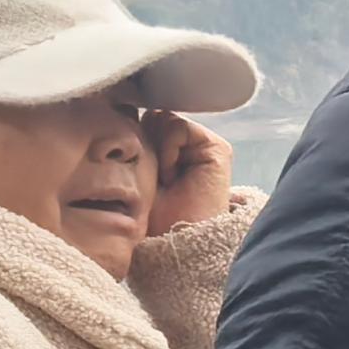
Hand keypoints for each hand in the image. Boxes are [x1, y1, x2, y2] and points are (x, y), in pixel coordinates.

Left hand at [145, 113, 233, 235]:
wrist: (173, 238)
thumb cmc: (150, 215)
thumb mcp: (137, 172)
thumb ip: (142, 139)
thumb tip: (139, 110)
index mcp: (169, 153)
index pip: (144, 121)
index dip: (133, 136)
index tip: (135, 171)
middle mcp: (189, 147)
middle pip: (152, 116)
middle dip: (144, 141)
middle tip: (150, 176)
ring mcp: (203, 146)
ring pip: (163, 118)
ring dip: (155, 148)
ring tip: (162, 179)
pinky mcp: (216, 148)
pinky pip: (177, 126)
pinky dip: (167, 148)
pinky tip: (170, 174)